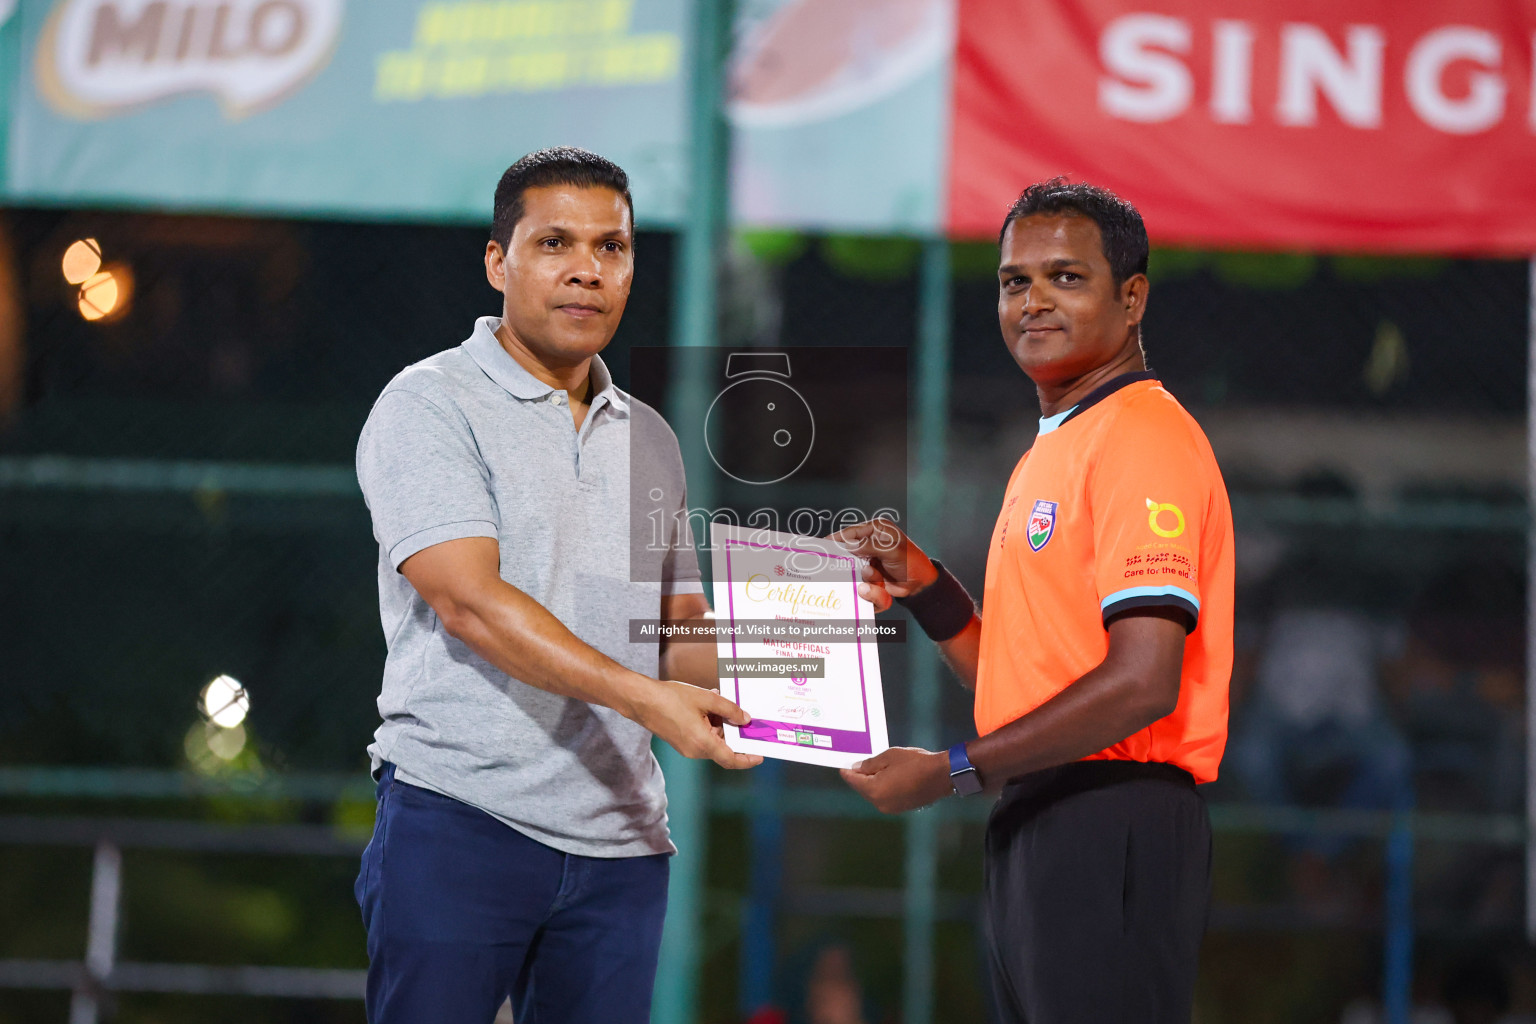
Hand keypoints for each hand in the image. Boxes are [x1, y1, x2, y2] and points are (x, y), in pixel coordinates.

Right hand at [632, 678, 762, 769]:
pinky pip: (702, 737)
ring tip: (717, 701)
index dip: (748, 759)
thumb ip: (729, 710)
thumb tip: (745, 719)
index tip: (760, 755)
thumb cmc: (670, 699)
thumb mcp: (706, 699)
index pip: (731, 759)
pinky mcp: (680, 742)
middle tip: (741, 713)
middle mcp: (695, 751)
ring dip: (719, 724)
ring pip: (712, 740)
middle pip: (723, 746)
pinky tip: (707, 705)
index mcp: (703, 743)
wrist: (641, 700)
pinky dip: (709, 724)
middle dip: (733, 731)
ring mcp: (686, 748)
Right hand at [830, 520, 937, 612]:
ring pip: (854, 570)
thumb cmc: (912, 562)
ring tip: (877, 577)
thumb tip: (849, 546)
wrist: (921, 585)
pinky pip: (861, 582)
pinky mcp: (870, 576)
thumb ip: (870, 546)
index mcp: (876, 530)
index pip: (852, 532)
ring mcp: (869, 561)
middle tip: (840, 568)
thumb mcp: (893, 551)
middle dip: (846, 562)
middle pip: (848, 552)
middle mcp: (870, 544)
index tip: (824, 545)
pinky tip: (880, 588)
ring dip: (866, 577)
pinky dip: (870, 588)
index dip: (837, 538)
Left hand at [839, 747, 951, 813]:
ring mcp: (891, 808)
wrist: (942, 775)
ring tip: (871, 769)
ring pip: (874, 794)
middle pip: (863, 789)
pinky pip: (885, 797)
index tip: (842, 766)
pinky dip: (882, 788)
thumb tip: (857, 768)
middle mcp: (881, 803)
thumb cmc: (916, 762)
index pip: (854, 781)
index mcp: (875, 791)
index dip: (847, 772)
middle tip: (855, 765)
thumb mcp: (889, 757)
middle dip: (859, 778)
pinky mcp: (901, 808)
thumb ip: (870, 764)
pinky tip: (885, 777)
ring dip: (871, 783)